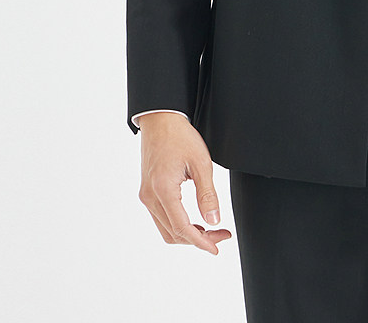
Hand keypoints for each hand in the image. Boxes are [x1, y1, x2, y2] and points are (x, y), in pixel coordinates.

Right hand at [137, 112, 233, 252]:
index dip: (201, 242)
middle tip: (221, 234)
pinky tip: (194, 220)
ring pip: (165, 229)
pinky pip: (161, 218)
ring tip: (210, 229)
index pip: (182, 228)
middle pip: (173, 233)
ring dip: (187, 234)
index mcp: (163, 190)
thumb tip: (214, 221)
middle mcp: (150, 197)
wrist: (160, 120)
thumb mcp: (201, 163)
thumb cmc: (180, 136)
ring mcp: (146, 195)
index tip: (216, 247)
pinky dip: (177, 225)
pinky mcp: (147, 192)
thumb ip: (208, 195)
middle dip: (198, 239)